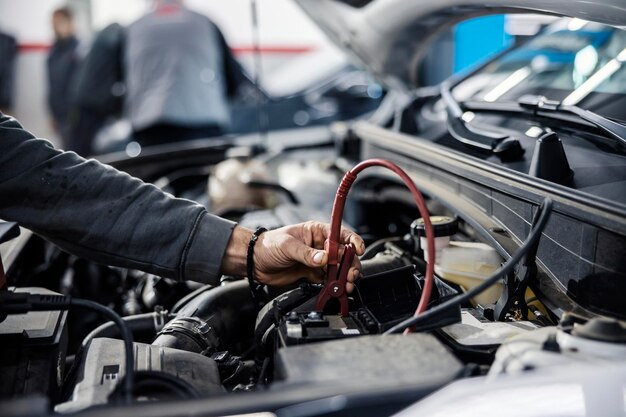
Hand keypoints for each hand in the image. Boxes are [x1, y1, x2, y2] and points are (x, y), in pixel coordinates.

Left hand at [220, 222, 364, 291]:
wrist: (255, 262)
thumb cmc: (268, 245)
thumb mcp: (287, 246)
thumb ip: (307, 253)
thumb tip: (324, 258)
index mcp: (316, 231)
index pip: (341, 234)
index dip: (352, 241)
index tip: (358, 250)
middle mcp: (320, 245)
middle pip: (344, 254)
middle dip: (350, 264)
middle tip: (350, 275)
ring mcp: (318, 260)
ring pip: (338, 268)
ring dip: (344, 277)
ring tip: (346, 285)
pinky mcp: (313, 274)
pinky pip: (328, 280)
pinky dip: (334, 285)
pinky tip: (336, 290)